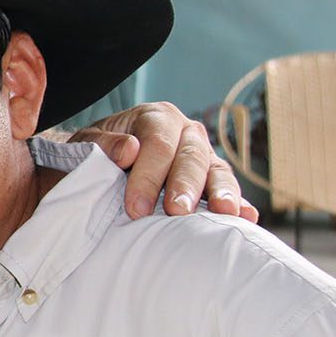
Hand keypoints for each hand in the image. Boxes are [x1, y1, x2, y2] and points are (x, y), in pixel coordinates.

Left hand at [69, 102, 258, 222]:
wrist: (101, 165)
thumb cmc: (95, 155)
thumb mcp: (88, 145)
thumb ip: (103, 145)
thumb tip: (130, 149)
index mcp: (156, 117)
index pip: (157, 144)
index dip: (148, 176)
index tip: (136, 208)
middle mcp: (185, 131)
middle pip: (191, 156)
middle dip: (184, 186)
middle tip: (176, 212)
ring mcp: (203, 154)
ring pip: (217, 170)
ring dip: (221, 192)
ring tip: (224, 213)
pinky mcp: (213, 177)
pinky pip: (228, 189)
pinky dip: (239, 204)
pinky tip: (247, 219)